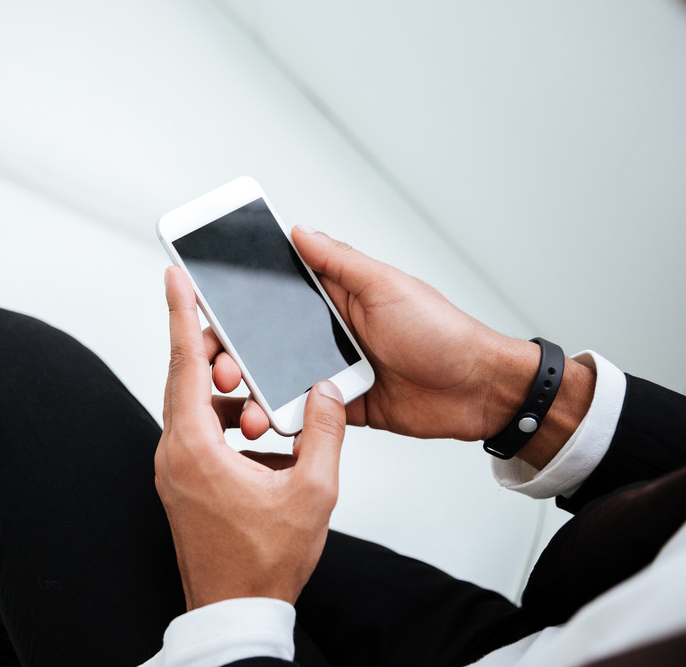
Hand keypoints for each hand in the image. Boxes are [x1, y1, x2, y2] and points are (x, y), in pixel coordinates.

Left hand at [154, 266, 346, 609]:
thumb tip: (327, 391)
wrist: (236, 612)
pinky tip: (265, 441)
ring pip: (196, 410)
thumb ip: (324, 432)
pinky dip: (229, 426)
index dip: (181, 314)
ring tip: (265, 402)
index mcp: (195, 447)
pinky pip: (201, 437)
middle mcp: (174, 454)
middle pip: (189, 381)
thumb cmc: (264, 562)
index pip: (184, 363)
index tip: (174, 277)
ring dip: (229, 397)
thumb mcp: (311, 491)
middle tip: (243, 338)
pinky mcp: (183, 485)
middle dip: (218, 356)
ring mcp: (174, 472)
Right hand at [230, 227, 593, 467]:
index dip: (244, 296)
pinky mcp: (343, 406)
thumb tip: (300, 231)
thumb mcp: (387, 287)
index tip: (209, 302)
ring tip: (243, 402)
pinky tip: (267, 421)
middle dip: (237, 351)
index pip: (279, 290)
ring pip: (280, 378)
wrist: (477, 391)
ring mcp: (334, 370)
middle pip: (269, 339)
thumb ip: (340, 263)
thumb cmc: (442, 333)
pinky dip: (286, 417)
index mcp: (339, 296)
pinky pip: (306, 411)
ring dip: (257, 389)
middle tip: (220, 365)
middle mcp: (331, 331)